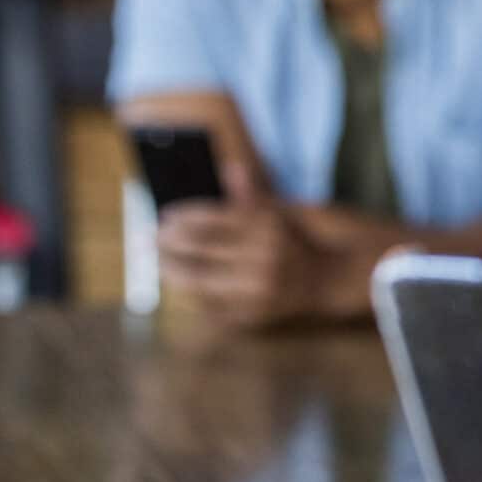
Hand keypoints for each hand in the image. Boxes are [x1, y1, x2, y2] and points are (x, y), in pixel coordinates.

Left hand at [155, 199, 345, 326]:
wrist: (332, 279)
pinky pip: (212, 305)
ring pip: (197, 281)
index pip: (206, 220)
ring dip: (171, 271)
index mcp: (265, 227)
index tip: (164, 215)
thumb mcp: (279, 211)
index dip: (179, 217)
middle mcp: (261, 258)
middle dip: (166, 244)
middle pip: (195, 250)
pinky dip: (195, 294)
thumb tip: (226, 167)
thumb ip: (249, 195)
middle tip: (149, 239)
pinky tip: (186, 285)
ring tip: (159, 264)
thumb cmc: (299, 240)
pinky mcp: (254, 313)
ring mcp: (257, 289)